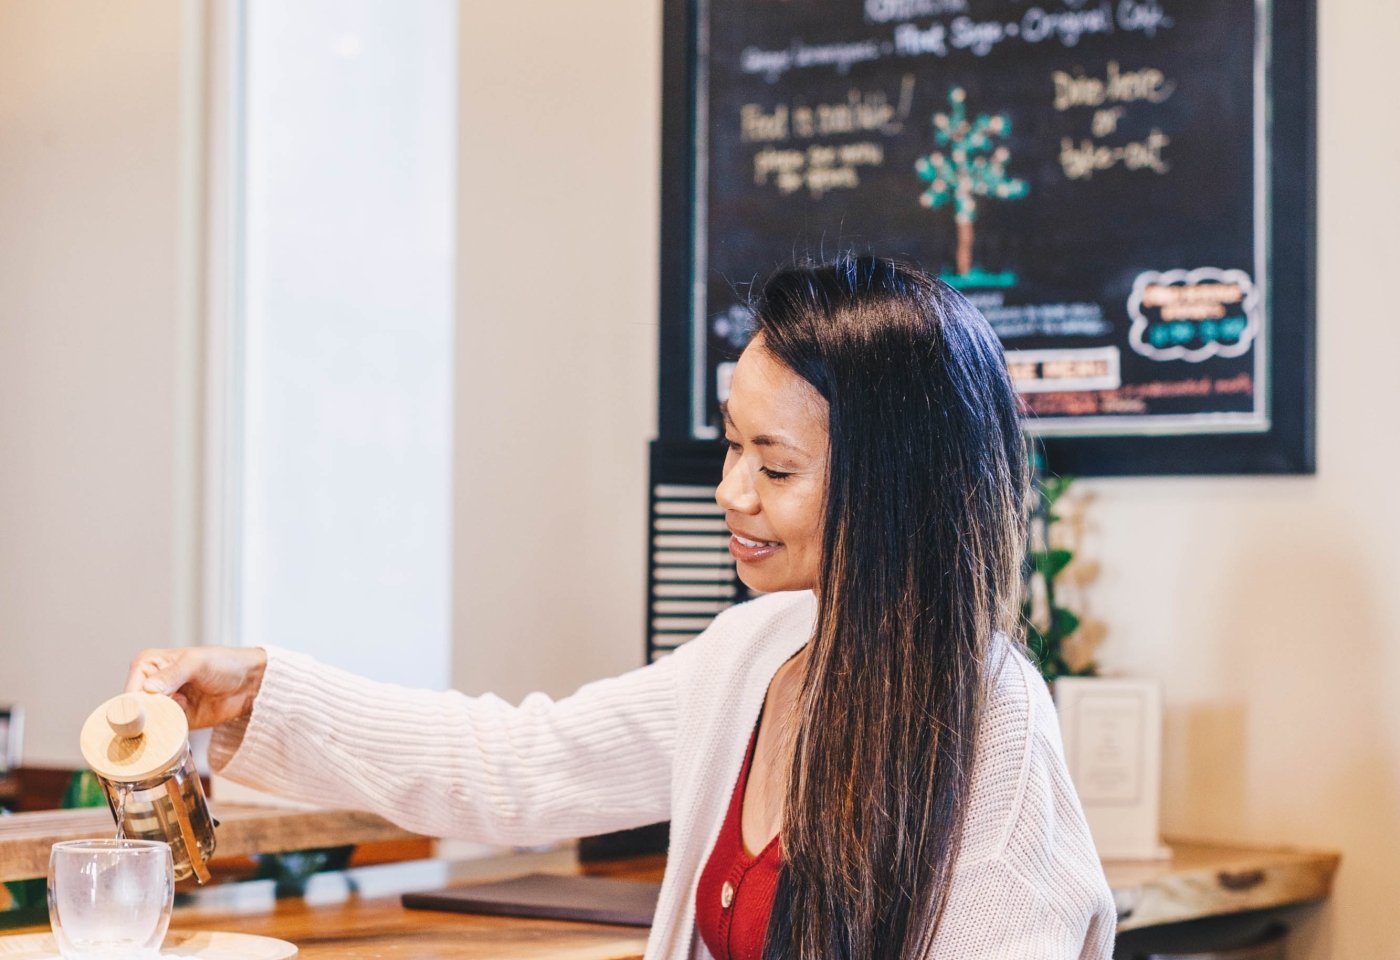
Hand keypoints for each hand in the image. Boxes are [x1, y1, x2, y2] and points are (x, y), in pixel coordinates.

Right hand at [124, 647, 267, 729]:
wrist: (250, 683)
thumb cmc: (225, 664)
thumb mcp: (197, 663)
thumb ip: (172, 675)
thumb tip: (148, 688)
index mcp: (148, 665)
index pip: (130, 689)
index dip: (134, 706)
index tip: (142, 717)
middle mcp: (150, 686)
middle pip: (135, 711)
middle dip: (143, 722)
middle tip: (160, 726)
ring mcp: (163, 706)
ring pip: (147, 725)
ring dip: (155, 731)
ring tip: (173, 728)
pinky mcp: (175, 722)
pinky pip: (163, 733)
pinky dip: (166, 736)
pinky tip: (177, 734)